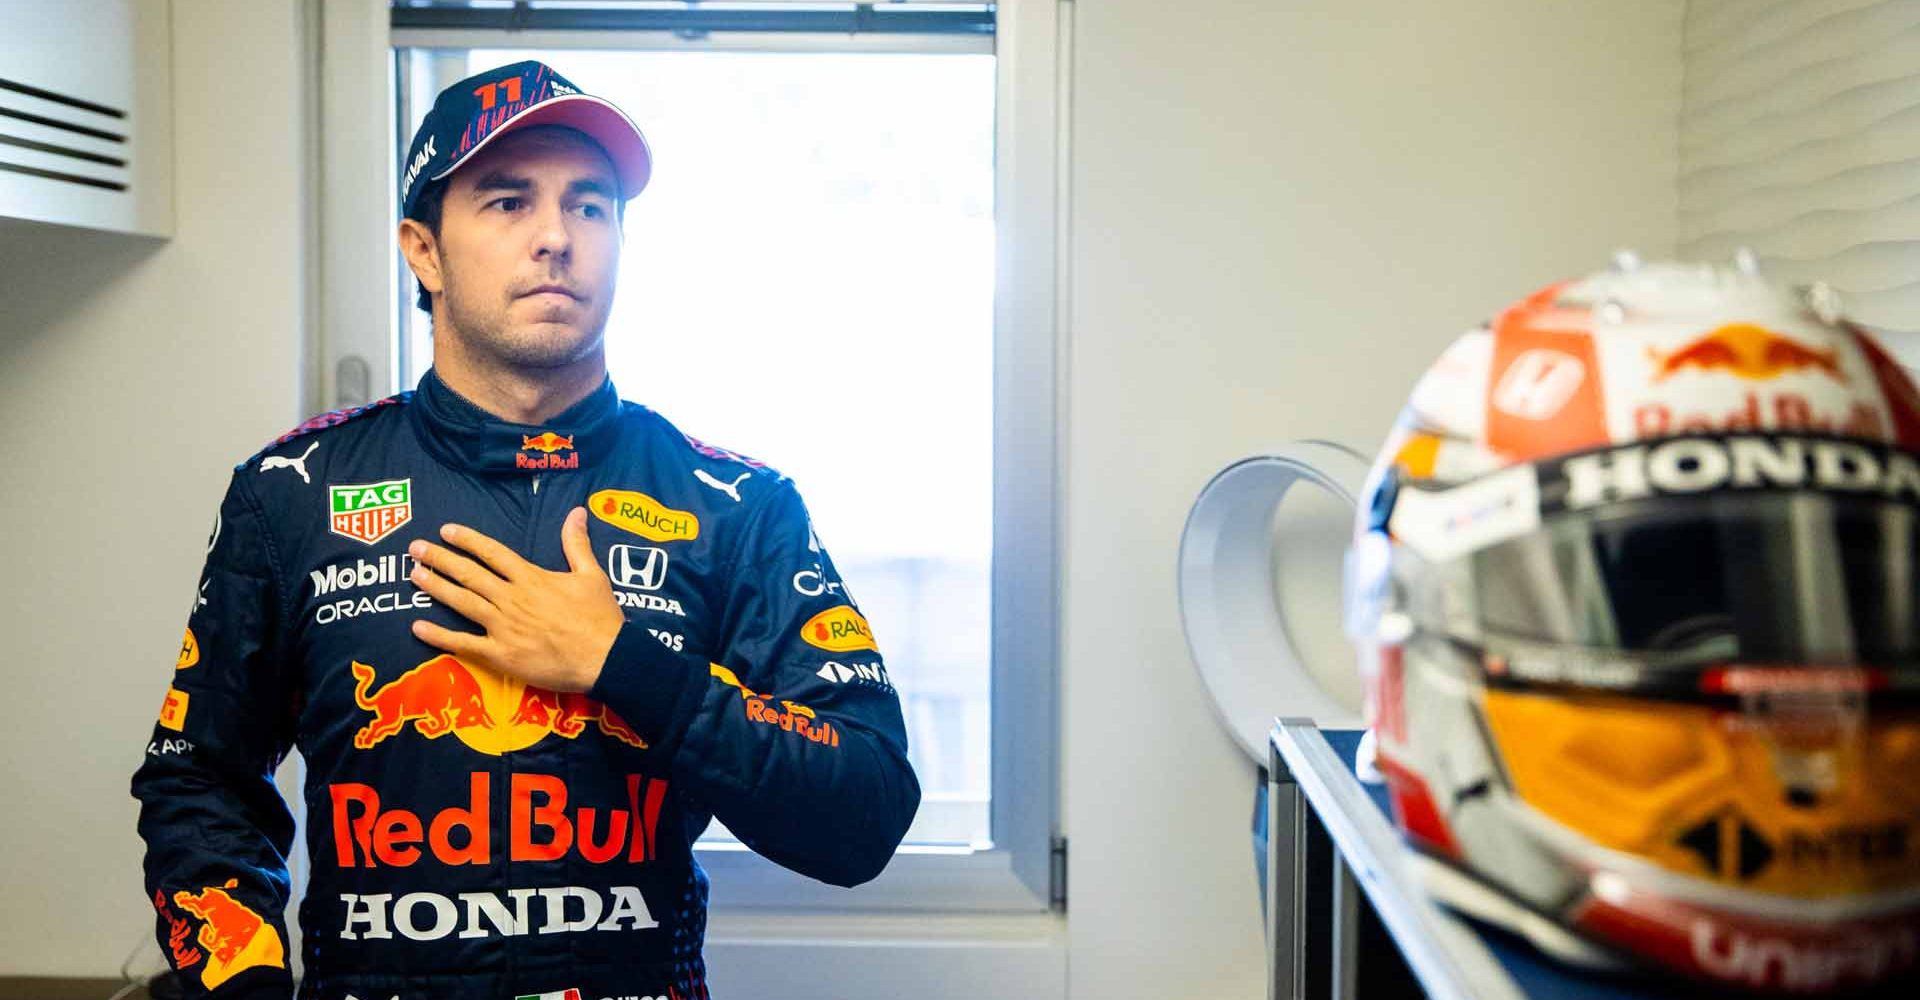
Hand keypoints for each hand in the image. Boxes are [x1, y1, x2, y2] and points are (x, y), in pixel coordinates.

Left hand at [406, 507, 622, 692]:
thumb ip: (577, 544)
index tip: (446, 531)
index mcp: (532, 578)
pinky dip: (439, 635)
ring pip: (462, 602)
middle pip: (470, 574)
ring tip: (414, 575)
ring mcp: (503, 627)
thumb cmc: (600, 617)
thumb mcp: (592, 574)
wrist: (605, 658)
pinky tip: (417, 626)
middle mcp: (512, 598)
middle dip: (440, 559)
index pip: (492, 553)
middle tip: (415, 548)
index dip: (468, 540)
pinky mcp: (500, 655)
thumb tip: (576, 512)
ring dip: (436, 587)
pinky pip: (464, 643)